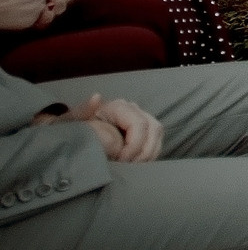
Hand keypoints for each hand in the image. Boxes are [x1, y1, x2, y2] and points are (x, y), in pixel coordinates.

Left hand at [40, 96, 163, 163]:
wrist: (69, 135)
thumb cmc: (69, 130)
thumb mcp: (69, 122)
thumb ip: (81, 111)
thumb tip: (96, 97)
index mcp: (118, 107)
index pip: (139, 124)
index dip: (134, 145)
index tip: (120, 161)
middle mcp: (133, 110)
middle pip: (154, 128)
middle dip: (144, 152)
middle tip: (129, 169)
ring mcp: (140, 119)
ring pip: (157, 135)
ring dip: (149, 154)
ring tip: (133, 169)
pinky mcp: (143, 132)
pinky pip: (155, 142)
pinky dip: (150, 155)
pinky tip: (136, 166)